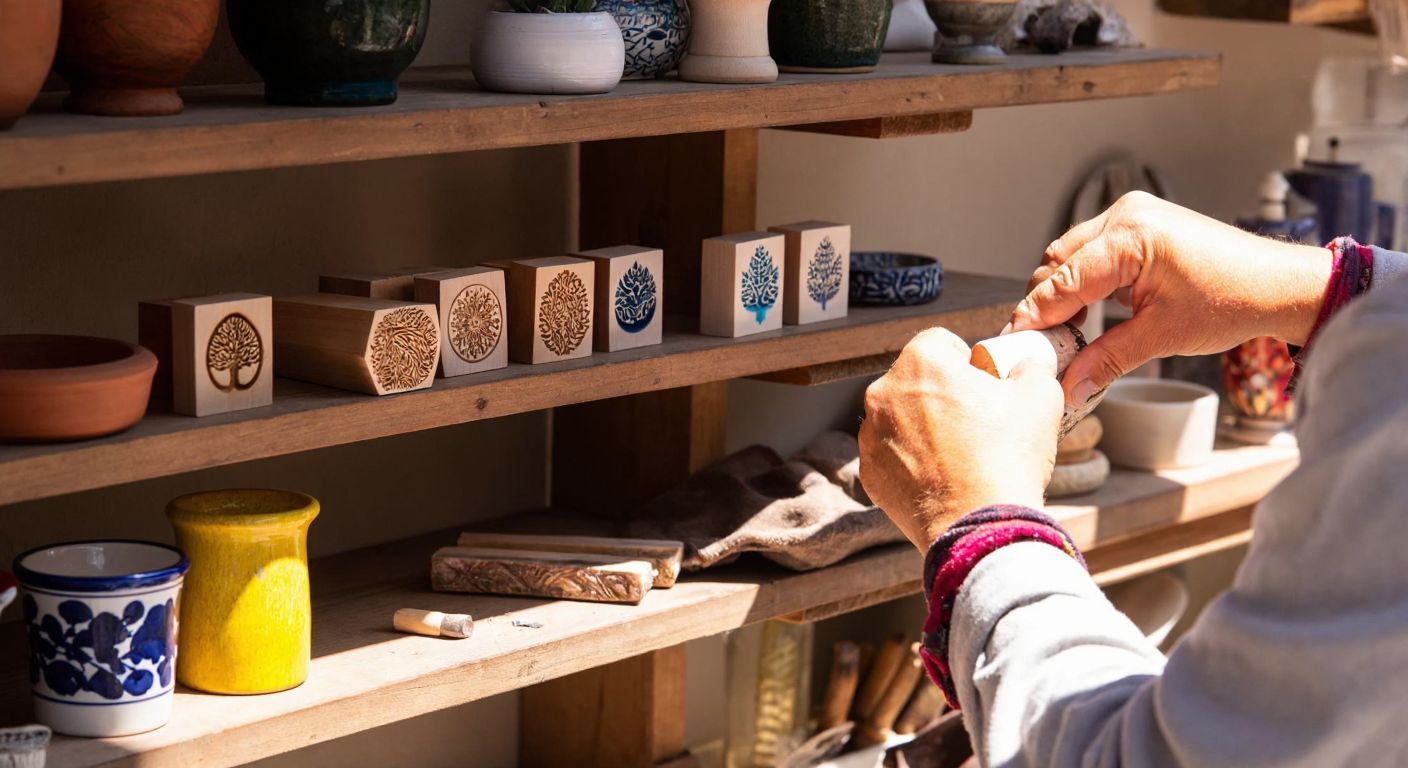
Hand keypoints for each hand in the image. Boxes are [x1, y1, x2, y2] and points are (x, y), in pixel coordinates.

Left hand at [859, 328, 1062, 549]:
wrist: (980, 525)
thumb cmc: (1007, 456)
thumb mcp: (1040, 396)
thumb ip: (1030, 368)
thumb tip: (1027, 366)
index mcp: (920, 362)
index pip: (942, 343)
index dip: (968, 362)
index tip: (983, 386)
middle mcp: (883, 392)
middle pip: (917, 381)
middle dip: (943, 395)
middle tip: (976, 423)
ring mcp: (870, 435)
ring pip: (902, 419)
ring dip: (925, 429)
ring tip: (961, 455)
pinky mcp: (869, 472)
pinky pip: (892, 456)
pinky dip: (912, 462)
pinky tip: (943, 478)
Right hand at [1009, 192, 1331, 405]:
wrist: (1279, 285)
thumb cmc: (1233, 301)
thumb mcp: (1161, 337)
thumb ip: (1106, 359)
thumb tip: (1068, 386)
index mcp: (1131, 236)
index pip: (1063, 279)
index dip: (1035, 314)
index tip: (1015, 341)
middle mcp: (1127, 215)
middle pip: (1058, 261)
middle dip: (1046, 302)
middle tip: (1042, 344)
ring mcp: (1134, 215)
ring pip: (1072, 255)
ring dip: (1064, 291)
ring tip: (1067, 331)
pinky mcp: (1141, 224)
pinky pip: (1094, 251)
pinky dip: (1085, 280)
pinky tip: (1091, 311)